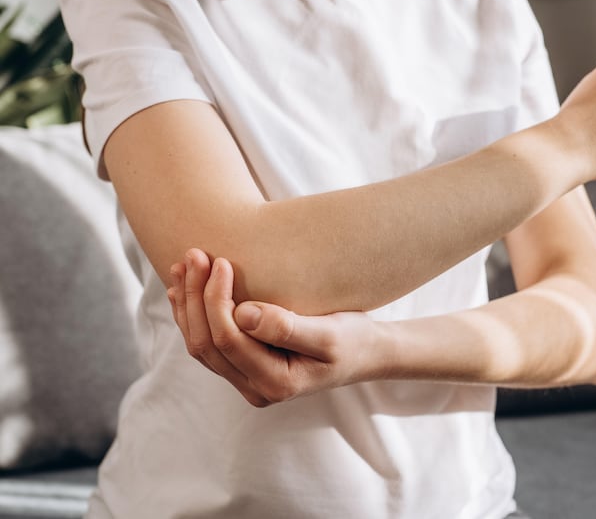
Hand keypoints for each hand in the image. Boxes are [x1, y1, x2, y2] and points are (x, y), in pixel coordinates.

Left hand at [166, 249, 384, 406]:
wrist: (367, 353)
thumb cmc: (354, 339)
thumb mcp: (329, 332)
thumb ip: (286, 327)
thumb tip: (242, 314)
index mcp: (276, 382)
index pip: (229, 340)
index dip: (216, 299)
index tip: (222, 262)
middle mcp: (256, 388)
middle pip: (207, 344)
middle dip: (196, 297)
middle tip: (195, 253)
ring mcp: (248, 381)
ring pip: (202, 345)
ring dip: (188, 304)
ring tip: (182, 265)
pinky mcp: (246, 368)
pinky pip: (210, 344)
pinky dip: (194, 315)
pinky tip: (186, 289)